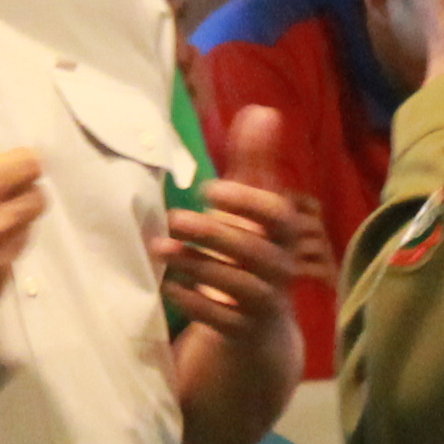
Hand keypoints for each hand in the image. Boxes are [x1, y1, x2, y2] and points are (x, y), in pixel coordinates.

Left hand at [160, 105, 324, 337]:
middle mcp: (280, 270)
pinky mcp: (242, 332)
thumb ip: (255, 162)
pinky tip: (168, 287)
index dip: (247, 203)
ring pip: (239, 286)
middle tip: (174, 218)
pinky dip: (195, 304)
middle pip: (257, 253)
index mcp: (284, 237)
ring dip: (198, 265)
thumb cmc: (250, 251)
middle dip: (215, 234)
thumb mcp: (252, 209)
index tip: (209, 189)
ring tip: (159, 248)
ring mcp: (263, 304)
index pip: (279, 217)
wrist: (258, 326)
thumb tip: (262, 111)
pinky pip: (222, 321)